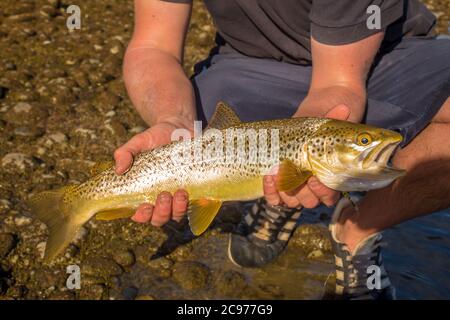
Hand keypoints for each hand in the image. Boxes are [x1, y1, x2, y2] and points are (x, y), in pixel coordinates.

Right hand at [114, 119, 192, 224]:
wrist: (180, 127)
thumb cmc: (156, 137)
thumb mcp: (139, 142)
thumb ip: (125, 153)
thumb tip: (118, 170)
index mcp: (144, 191)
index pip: (140, 214)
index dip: (141, 216)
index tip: (144, 206)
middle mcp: (160, 198)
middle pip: (159, 219)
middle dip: (161, 212)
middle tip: (164, 195)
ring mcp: (178, 196)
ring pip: (177, 215)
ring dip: (178, 208)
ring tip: (180, 192)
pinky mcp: (195, 190)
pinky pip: (195, 204)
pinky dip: (195, 203)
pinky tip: (192, 193)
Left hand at [263, 86, 365, 208]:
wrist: (300, 130)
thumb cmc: (318, 128)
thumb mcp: (326, 122)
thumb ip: (335, 119)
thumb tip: (343, 109)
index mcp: (329, 179)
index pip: (329, 196)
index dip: (322, 191)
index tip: (314, 177)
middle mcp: (313, 189)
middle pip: (309, 202)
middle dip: (302, 191)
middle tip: (295, 174)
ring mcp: (295, 190)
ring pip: (291, 202)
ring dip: (284, 191)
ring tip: (277, 172)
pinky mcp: (279, 187)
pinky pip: (275, 199)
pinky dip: (271, 192)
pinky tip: (269, 176)